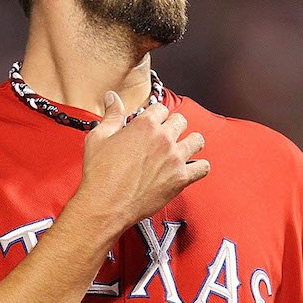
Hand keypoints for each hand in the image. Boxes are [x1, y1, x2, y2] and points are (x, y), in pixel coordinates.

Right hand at [76, 91, 208, 230]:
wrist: (106, 204)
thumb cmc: (100, 174)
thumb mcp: (98, 138)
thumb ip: (111, 115)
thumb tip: (112, 98)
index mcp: (144, 125)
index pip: (161, 108)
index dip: (156, 115)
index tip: (152, 123)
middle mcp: (163, 139)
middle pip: (181, 121)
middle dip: (172, 126)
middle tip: (165, 136)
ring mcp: (175, 159)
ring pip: (197, 140)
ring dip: (190, 142)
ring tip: (182, 148)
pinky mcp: (181, 179)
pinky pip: (203, 167)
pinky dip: (199, 167)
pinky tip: (190, 168)